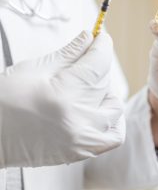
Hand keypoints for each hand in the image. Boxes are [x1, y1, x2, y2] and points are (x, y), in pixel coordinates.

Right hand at [0, 31, 124, 167]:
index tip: (101, 39)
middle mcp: (78, 117)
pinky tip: (100, 113)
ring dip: (105, 95)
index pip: (99, 62)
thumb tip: (90, 37)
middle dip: (96, 69)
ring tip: (86, 93)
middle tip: (81, 66)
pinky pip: (114, 137)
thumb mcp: (34, 69)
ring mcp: (83, 137)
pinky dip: (113, 122)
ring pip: (114, 108)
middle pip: (105, 83)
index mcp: (64, 92)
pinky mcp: (82, 152)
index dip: (103, 46)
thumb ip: (69, 53)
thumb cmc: (4, 102)